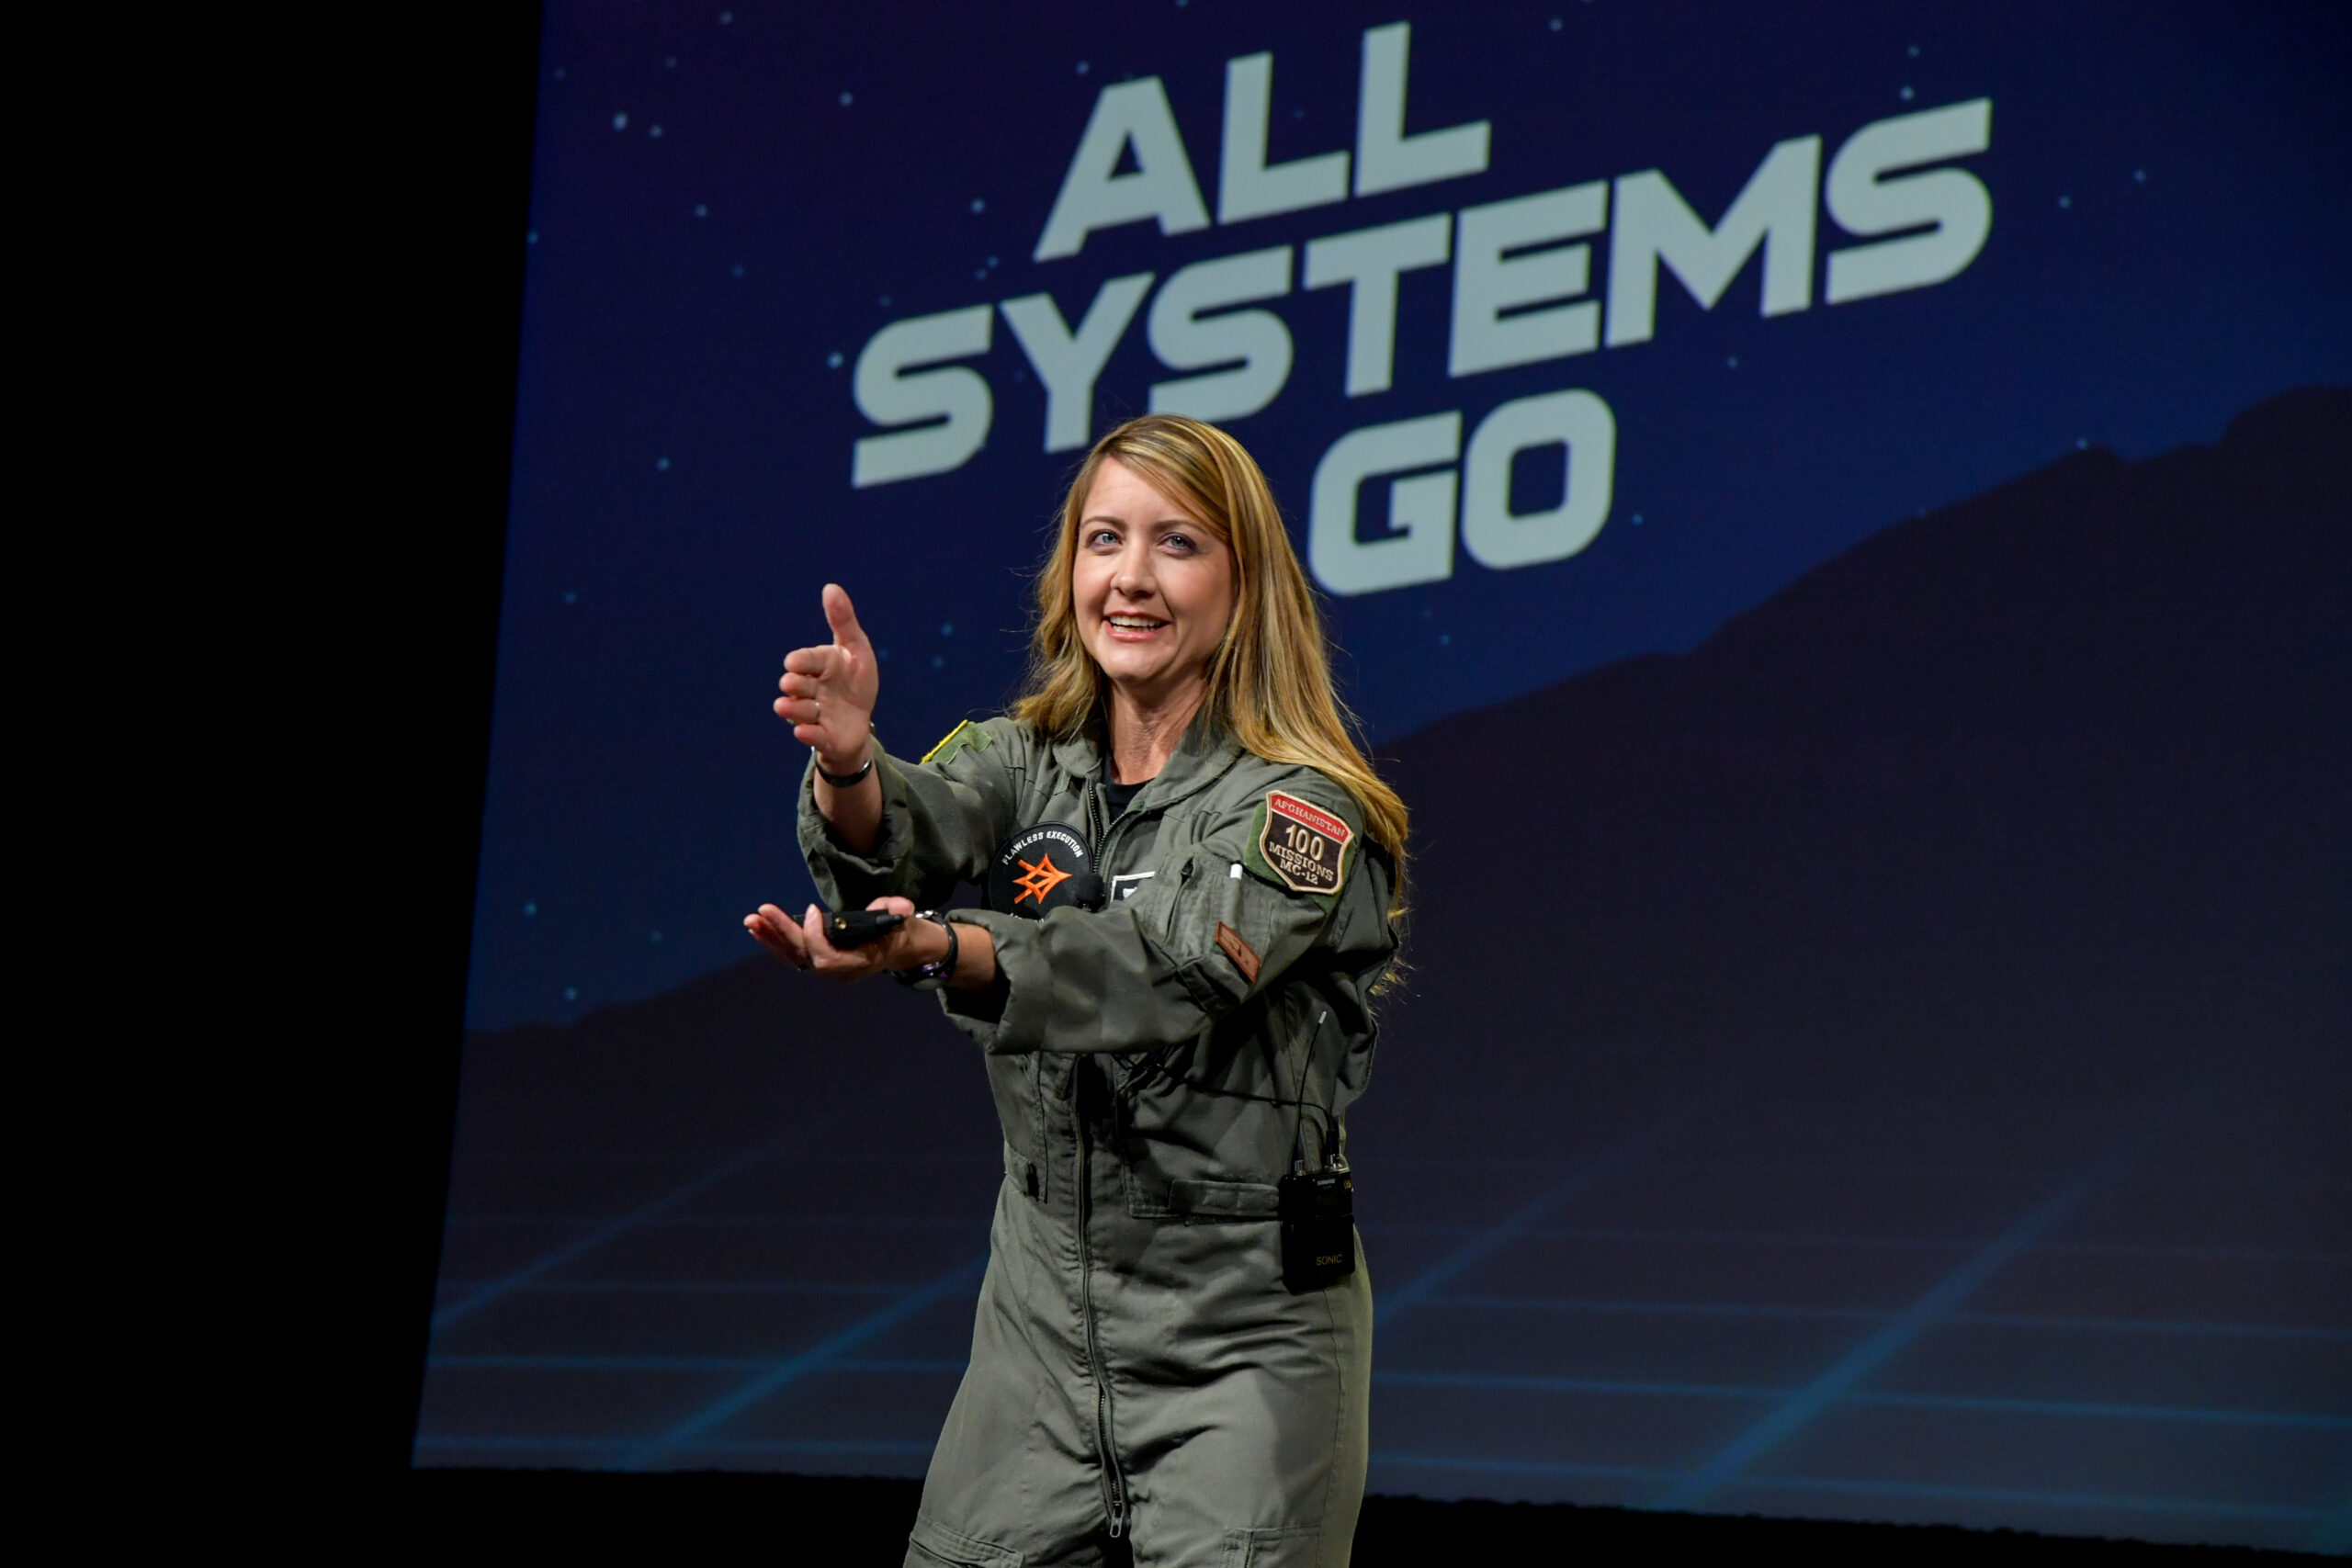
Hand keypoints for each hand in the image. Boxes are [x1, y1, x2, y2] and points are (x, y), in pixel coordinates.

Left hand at [743, 896, 944, 980]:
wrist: (896, 948)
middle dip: (783, 932)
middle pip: (804, 955)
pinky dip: (774, 940)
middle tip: (763, 911)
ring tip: (752, 920)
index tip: (812, 910)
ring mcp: (825, 967)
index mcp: (859, 964)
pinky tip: (757, 927)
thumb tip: (900, 908)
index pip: (827, 958)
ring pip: (793, 956)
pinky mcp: (816, 959)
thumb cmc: (897, 931)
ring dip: (770, 937)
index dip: (815, 937)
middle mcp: (838, 970)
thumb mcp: (902, 920)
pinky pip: (792, 953)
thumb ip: (898, 912)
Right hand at [777, 583, 880, 773]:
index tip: (794, 663)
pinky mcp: (821, 736)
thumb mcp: (856, 649)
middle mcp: (809, 689)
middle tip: (793, 683)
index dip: (800, 661)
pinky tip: (804, 731)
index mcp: (818, 666)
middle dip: (794, 684)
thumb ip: (843, 621)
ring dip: (796, 709)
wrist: (860, 720)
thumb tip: (830, 587)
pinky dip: (807, 734)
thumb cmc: (855, 681)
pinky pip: (811, 736)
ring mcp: (813, 714)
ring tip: (799, 707)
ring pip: (798, 711)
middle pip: (795, 685)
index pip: (804, 661)